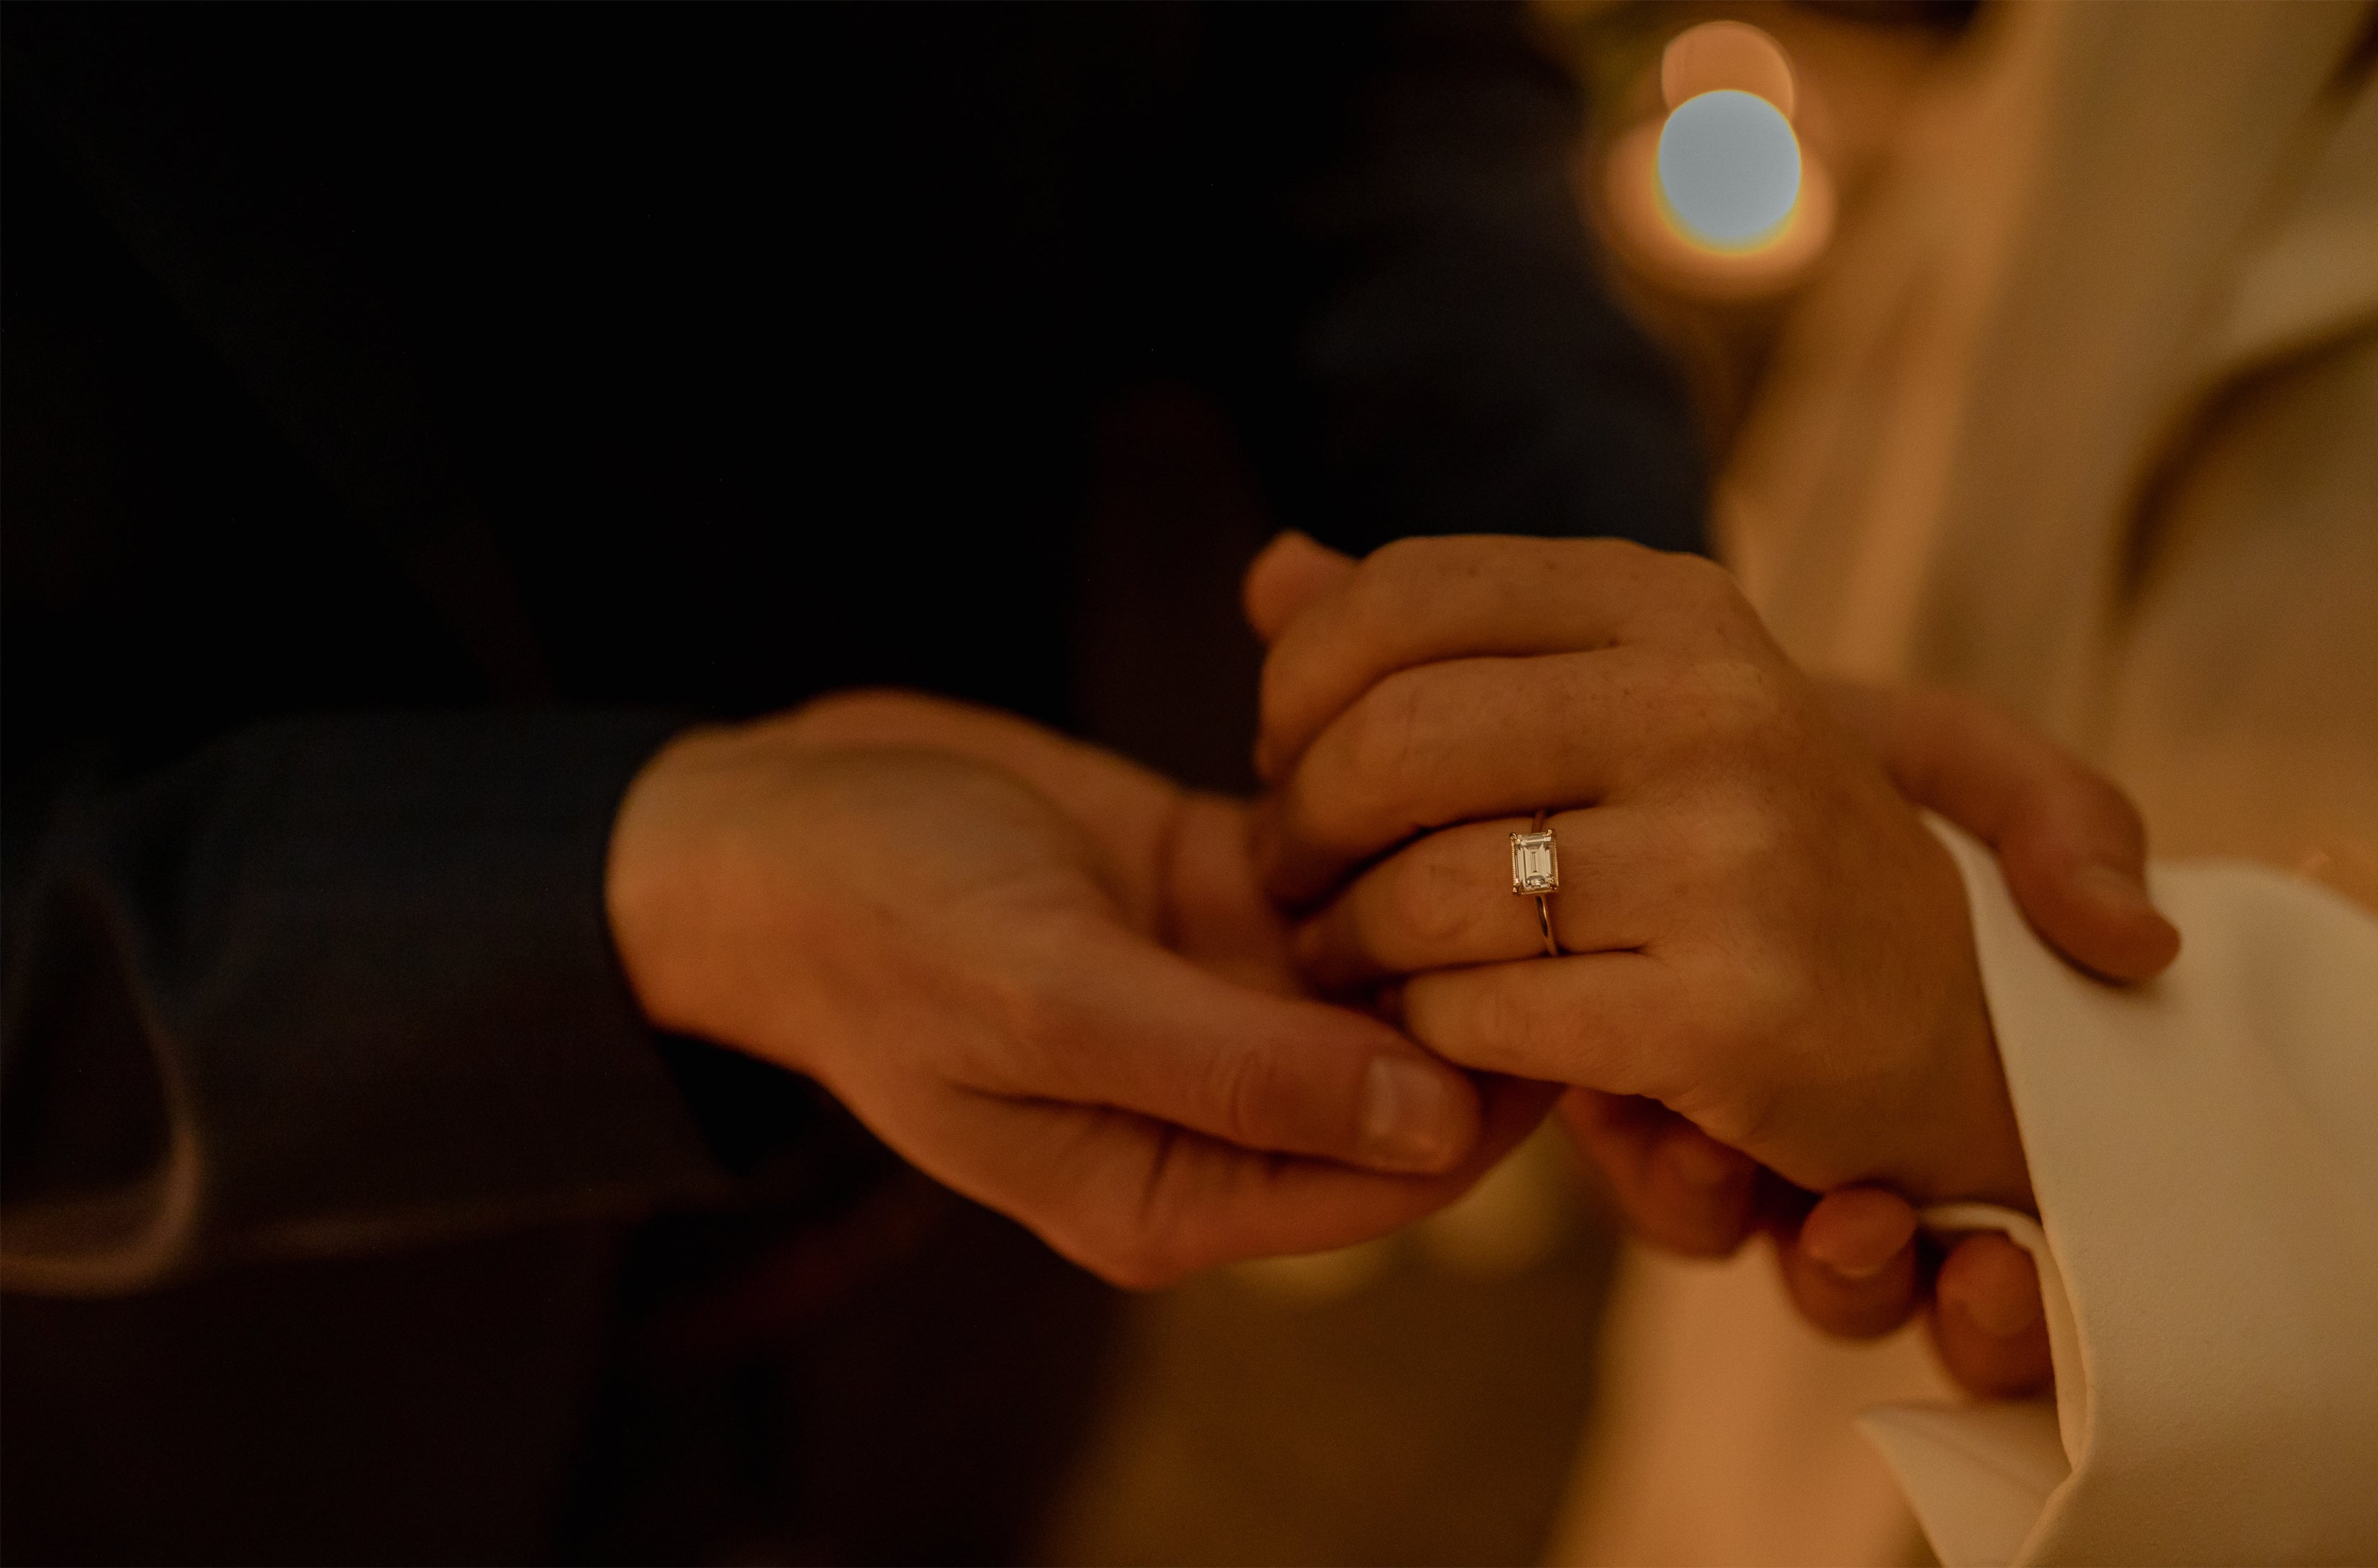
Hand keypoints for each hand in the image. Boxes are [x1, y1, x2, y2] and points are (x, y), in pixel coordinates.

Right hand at [605, 690, 1552, 1287]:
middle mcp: (1223, 1112)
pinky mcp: (1219, 895)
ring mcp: (1226, 998)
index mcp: (1182, 1191)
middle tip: (1534, 798)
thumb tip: (1440, 1124)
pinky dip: (1361, 771)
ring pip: (1400, 944)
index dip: (1505, 1073)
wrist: (760, 827)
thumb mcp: (1047, 1001)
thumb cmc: (874, 925)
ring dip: (1437, 841)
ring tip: (1460, 718)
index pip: (1409, 1166)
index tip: (1559, 937)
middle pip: (1425, 1058)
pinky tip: (1355, 673)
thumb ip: (1240, 1074)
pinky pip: (1341, 853)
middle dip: (1487, 945)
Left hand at [1256, 532, 2020, 1200]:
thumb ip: (1450, 637)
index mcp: (1678, 606)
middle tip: (1293, 882)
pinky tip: (1442, 1027)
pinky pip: (1481, 1015)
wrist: (1941, 1024)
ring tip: (1353, 961)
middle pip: (1392, 739)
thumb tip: (1269, 576)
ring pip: (1424, 891)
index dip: (1300, 686)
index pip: (1404, 594)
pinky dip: (1429, 1030)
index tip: (1292, 756)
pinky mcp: (1729, 1013)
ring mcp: (1734, 861)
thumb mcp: (1626, 705)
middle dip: (1299, 824)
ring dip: (1349, 943)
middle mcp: (1716, 707)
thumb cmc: (1738, 853)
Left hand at [1552, 683, 2178, 1395]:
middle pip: (1938, 1306)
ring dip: (1844, 1276)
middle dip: (1970, 1318)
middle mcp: (1871, 1149)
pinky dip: (1687, 1196)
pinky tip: (1687, 1143)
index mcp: (1963, 1084)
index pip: (2022, 1237)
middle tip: (1981, 1279)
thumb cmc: (1780, 753)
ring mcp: (1747, 1154)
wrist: (1598, 748)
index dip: (2026, 1293)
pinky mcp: (1625, 1126)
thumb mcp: (1930, 753)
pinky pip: (1676, 1214)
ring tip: (1847, 1220)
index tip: (2023, 1260)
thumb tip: (2145, 937)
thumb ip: (2049, 813)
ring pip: (1821, 1285)